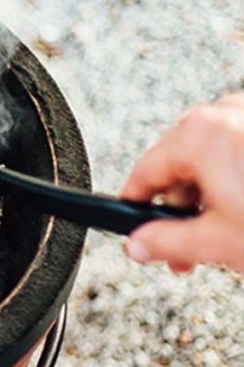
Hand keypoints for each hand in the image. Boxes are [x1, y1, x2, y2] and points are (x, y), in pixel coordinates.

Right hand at [120, 93, 243, 272]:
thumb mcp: (215, 242)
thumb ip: (164, 243)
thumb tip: (138, 244)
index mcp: (198, 134)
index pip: (141, 175)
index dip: (133, 210)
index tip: (133, 231)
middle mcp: (224, 115)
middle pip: (179, 169)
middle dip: (180, 213)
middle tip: (185, 251)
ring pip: (212, 163)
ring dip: (210, 200)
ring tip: (223, 238)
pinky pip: (237, 154)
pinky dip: (235, 182)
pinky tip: (242, 213)